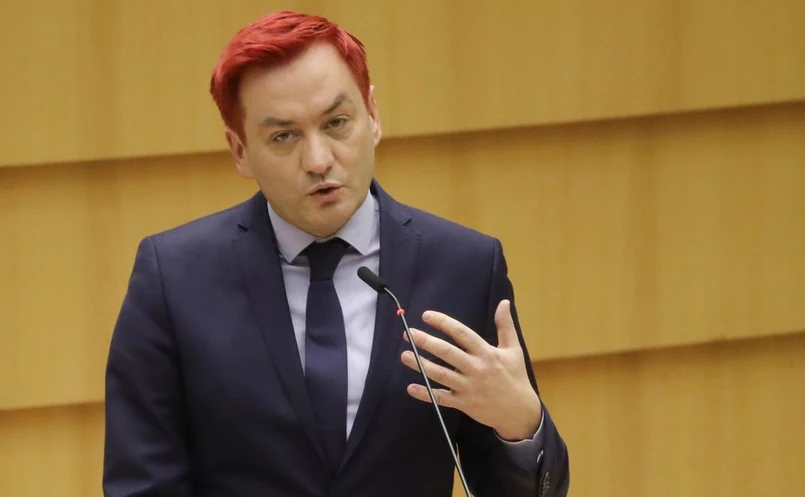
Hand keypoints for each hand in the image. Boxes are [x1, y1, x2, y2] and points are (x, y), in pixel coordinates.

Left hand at [401, 299, 541, 440]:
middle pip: (447, 353)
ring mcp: (468, 387)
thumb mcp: (513, 349)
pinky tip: (411, 387)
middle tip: (409, 334)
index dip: (444, 323)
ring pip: (440, 375)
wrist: (519, 411)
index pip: (462, 334)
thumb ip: (505, 326)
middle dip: (426, 342)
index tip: (427, 316)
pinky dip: (425, 393)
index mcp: (487, 353)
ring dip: (421, 365)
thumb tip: (504, 302)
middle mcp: (476, 369)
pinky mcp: (463, 403)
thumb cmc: (515, 377)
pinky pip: (441, 398)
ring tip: (404, 355)